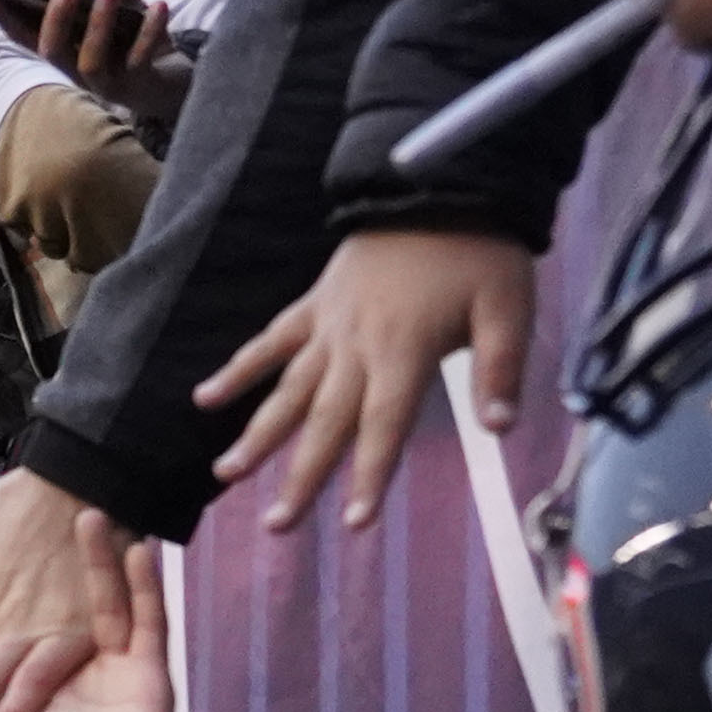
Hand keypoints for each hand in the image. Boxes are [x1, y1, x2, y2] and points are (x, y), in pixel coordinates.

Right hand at [30, 0, 196, 134]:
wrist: (177, 81)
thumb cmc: (138, 41)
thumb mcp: (125, 6)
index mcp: (66, 50)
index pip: (27, 36)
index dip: (4, 17)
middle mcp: (77, 72)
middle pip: (52, 52)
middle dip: (55, 19)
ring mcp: (106, 85)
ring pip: (90, 61)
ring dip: (100, 22)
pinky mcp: (138, 88)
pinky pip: (138, 61)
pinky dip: (149, 31)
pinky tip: (159, 6)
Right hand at [195, 228, 539, 526]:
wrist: (436, 185)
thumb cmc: (478, 250)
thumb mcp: (507, 307)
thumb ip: (501, 370)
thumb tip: (501, 428)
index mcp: (404, 350)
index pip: (384, 425)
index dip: (370, 474)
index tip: (354, 523)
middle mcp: (356, 345)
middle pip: (325, 421)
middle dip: (302, 476)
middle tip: (278, 525)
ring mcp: (327, 325)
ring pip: (287, 390)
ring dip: (257, 435)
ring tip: (225, 475)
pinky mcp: (313, 305)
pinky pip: (269, 342)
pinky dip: (237, 370)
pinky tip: (203, 399)